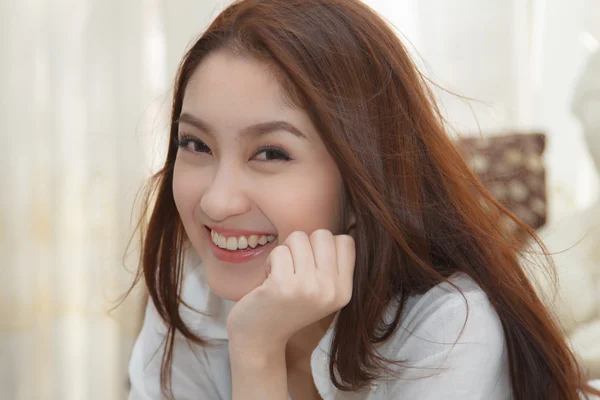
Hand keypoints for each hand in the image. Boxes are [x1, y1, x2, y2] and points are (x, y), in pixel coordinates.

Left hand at [226, 229, 355, 356]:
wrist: (260, 338)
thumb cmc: (287, 306)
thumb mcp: (321, 290)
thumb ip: (332, 264)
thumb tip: (347, 223)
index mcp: (345, 290)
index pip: (345, 241)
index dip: (322, 246)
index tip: (310, 266)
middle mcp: (331, 290)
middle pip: (322, 234)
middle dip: (303, 245)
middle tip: (293, 269)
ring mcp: (308, 288)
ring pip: (298, 238)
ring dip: (285, 252)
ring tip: (281, 275)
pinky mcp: (283, 286)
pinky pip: (279, 251)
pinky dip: (270, 261)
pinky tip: (269, 282)